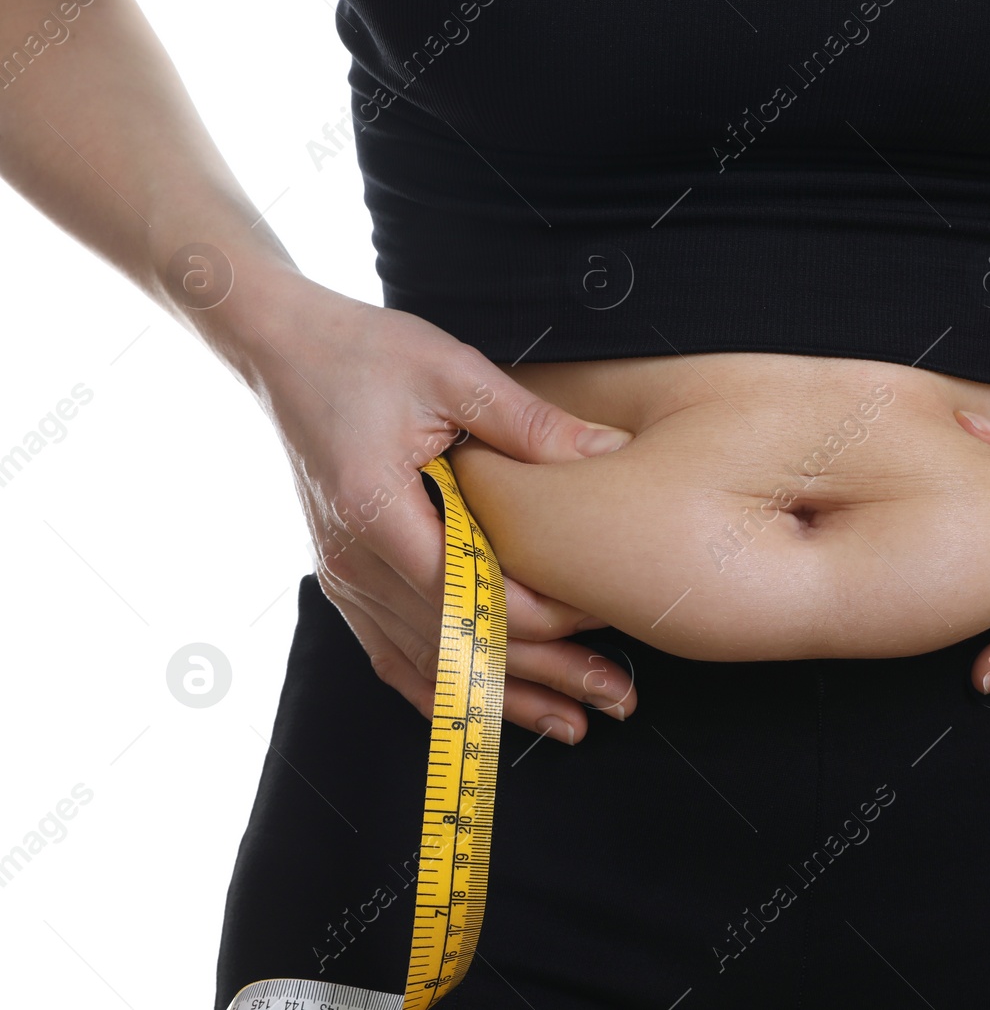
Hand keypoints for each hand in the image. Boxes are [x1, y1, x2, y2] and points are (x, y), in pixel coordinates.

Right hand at [236, 273, 639, 742]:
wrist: (286, 352)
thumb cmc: (367, 354)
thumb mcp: (455, 372)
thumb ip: (531, 424)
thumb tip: (610, 455)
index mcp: (377, 513)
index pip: (469, 594)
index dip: (542, 618)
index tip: (605, 621)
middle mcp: (353, 562)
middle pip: (458, 644)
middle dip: (544, 678)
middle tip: (617, 698)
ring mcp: (344, 580)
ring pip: (431, 665)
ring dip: (505, 698)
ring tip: (575, 724)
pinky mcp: (347, 582)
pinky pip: (395, 658)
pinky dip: (446, 691)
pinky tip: (493, 716)